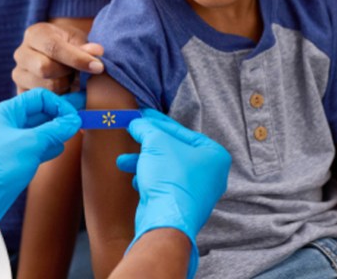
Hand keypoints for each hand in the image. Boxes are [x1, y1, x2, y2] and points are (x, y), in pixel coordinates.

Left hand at [0, 89, 82, 252]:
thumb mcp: (30, 144)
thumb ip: (54, 130)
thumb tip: (73, 120)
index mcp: (7, 112)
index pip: (39, 98)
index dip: (59, 105)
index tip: (75, 118)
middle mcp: (8, 124)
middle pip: (40, 113)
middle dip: (60, 116)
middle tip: (83, 118)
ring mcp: (11, 142)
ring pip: (39, 131)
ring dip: (56, 131)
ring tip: (74, 133)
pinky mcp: (14, 159)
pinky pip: (35, 147)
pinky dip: (48, 146)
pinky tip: (59, 149)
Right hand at [12, 22, 104, 93]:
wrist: (56, 56)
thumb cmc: (69, 46)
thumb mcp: (78, 40)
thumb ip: (86, 47)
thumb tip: (97, 52)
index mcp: (35, 34)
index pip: (53, 47)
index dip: (77, 59)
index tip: (98, 67)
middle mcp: (21, 54)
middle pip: (44, 68)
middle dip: (67, 73)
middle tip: (78, 72)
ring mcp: (18, 74)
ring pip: (45, 87)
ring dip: (64, 86)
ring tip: (69, 79)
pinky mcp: (20, 92)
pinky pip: (42, 101)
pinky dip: (59, 98)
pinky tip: (64, 90)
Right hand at [116, 109, 230, 278]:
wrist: (165, 220)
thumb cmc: (170, 178)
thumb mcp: (155, 142)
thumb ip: (146, 128)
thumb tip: (136, 122)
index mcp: (213, 155)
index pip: (181, 132)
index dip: (157, 122)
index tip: (142, 115)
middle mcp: (210, 174)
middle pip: (173, 150)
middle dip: (148, 144)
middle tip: (132, 133)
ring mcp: (197, 192)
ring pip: (166, 169)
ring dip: (143, 162)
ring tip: (123, 161)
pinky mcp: (182, 206)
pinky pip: (164, 185)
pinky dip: (149, 180)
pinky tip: (134, 180)